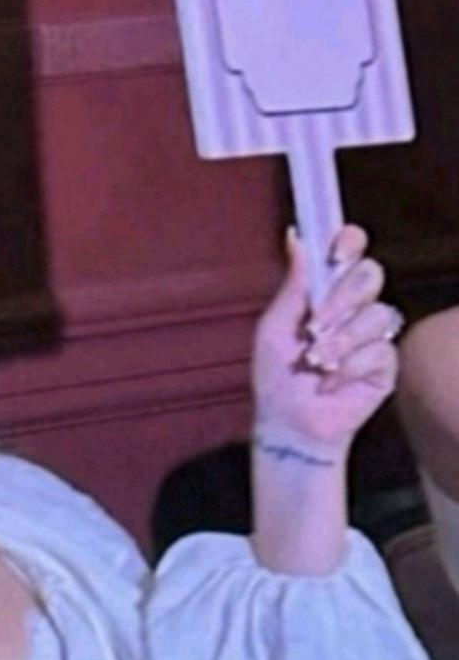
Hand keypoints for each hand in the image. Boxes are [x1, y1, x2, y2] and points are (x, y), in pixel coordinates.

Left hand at [252, 225, 399, 450]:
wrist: (287, 422)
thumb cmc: (277, 374)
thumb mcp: (275, 325)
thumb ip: (293, 285)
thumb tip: (297, 238)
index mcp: (327, 291)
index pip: (350, 251)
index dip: (349, 242)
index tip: (334, 252)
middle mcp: (354, 308)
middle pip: (370, 275)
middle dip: (342, 298)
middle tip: (315, 324)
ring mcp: (372, 336)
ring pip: (377, 315)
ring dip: (341, 339)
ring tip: (315, 360)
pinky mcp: (384, 366)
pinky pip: (379, 352)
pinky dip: (349, 367)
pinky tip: (329, 381)